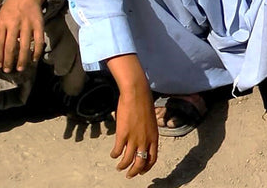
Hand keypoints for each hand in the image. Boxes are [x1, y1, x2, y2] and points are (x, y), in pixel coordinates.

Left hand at [0, 0, 45, 72]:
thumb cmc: (11, 6)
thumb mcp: (1, 16)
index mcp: (2, 22)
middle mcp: (14, 23)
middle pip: (10, 46)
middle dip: (8, 61)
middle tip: (7, 70)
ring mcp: (27, 24)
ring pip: (24, 45)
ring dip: (22, 59)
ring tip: (19, 68)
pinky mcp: (39, 23)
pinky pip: (38, 40)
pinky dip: (37, 50)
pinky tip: (34, 59)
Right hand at [108, 57, 157, 177]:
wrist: (136, 92)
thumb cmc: (144, 102)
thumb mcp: (151, 120)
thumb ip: (148, 131)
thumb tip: (144, 139)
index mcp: (154, 136)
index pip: (152, 158)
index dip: (147, 167)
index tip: (142, 171)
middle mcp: (145, 140)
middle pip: (140, 163)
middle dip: (134, 172)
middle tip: (129, 175)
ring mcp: (134, 138)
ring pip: (128, 160)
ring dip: (122, 166)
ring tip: (119, 167)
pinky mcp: (122, 135)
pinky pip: (117, 151)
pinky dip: (114, 155)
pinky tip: (113, 154)